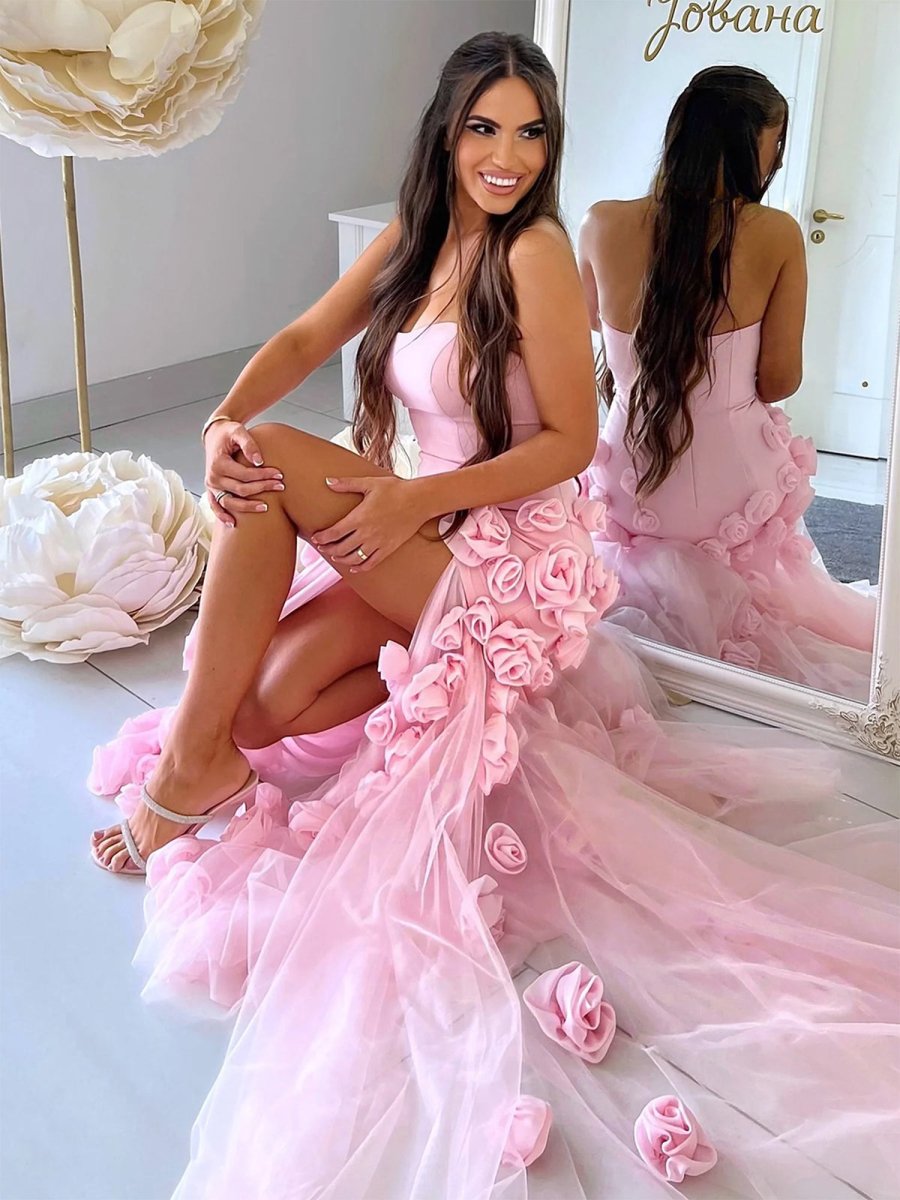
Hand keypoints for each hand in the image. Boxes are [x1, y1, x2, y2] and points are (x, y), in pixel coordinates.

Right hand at [203, 420, 284, 525]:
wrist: (215, 436)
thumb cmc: (228, 433)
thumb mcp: (238, 431)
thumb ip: (249, 444)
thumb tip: (259, 461)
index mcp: (218, 463)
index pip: (245, 474)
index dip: (263, 476)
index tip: (279, 474)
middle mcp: (212, 477)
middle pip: (241, 489)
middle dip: (262, 488)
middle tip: (281, 486)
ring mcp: (211, 486)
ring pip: (230, 502)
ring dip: (248, 507)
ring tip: (266, 508)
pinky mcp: (212, 490)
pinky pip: (215, 506)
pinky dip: (223, 516)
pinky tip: (233, 524)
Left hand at [312, 475, 427, 571]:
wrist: (419, 500)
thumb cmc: (395, 489)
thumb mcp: (369, 483)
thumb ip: (346, 484)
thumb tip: (327, 481)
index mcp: (359, 517)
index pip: (334, 533)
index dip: (322, 538)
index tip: (315, 538)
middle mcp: (366, 533)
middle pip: (340, 548)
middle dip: (328, 549)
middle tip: (322, 548)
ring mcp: (378, 543)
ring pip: (353, 558)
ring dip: (341, 559)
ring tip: (335, 556)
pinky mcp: (388, 549)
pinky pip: (370, 563)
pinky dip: (360, 567)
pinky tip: (353, 566)